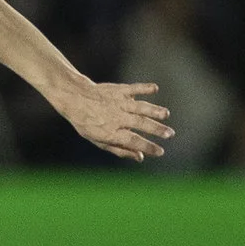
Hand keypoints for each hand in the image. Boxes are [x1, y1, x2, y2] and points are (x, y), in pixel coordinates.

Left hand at [55, 81, 173, 161]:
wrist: (74, 98)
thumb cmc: (88, 123)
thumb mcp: (98, 141)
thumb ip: (120, 149)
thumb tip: (140, 158)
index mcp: (110, 132)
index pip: (132, 141)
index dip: (147, 147)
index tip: (161, 151)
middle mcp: (116, 117)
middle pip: (140, 123)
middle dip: (156, 129)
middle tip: (170, 134)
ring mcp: (118, 102)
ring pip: (140, 107)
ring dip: (154, 110)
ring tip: (166, 114)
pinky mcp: (119, 90)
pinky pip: (133, 88)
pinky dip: (144, 88)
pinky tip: (155, 88)